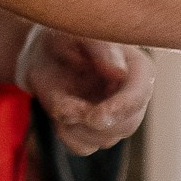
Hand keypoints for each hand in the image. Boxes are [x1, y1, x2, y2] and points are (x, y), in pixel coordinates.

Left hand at [22, 32, 153, 157]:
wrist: (41, 55)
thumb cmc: (64, 38)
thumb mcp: (78, 33)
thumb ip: (100, 49)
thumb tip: (119, 72)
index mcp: (136, 68)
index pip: (140, 94)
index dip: (121, 109)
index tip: (96, 116)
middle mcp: (131, 95)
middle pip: (127, 125)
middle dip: (96, 124)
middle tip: (67, 111)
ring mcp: (115, 117)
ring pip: (104, 140)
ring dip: (77, 128)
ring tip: (60, 103)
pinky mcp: (94, 131)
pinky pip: (83, 147)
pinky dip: (67, 135)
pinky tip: (60, 113)